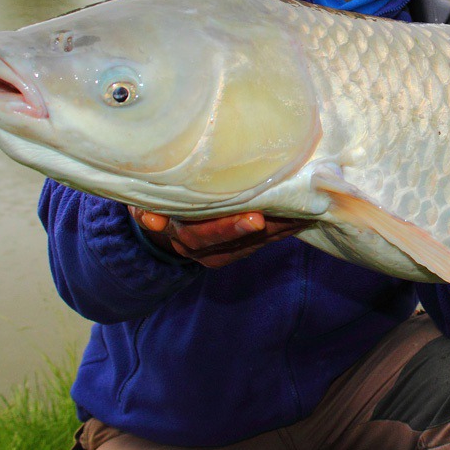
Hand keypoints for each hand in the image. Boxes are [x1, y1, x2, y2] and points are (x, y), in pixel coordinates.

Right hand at [130, 208, 312, 268]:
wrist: (158, 220)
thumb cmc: (155, 199)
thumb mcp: (144, 202)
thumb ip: (146, 211)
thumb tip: (152, 220)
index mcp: (176, 234)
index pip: (202, 235)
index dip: (229, 228)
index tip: (256, 218)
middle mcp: (200, 248)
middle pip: (233, 242)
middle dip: (266, 229)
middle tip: (291, 214)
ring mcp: (219, 251)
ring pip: (252, 243)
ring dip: (280, 229)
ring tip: (306, 212)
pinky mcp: (235, 249)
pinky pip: (261, 242)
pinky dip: (282, 230)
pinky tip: (303, 218)